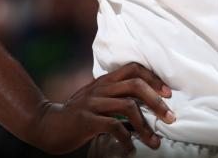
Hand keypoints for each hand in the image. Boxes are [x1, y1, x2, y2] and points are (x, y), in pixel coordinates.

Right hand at [29, 62, 175, 154]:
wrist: (46, 125)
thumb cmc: (77, 116)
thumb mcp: (97, 101)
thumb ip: (116, 99)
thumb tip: (144, 109)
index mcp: (104, 81)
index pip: (133, 68)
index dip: (153, 78)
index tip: (168, 93)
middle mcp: (100, 88)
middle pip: (135, 85)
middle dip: (157, 101)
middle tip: (170, 117)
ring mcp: (92, 103)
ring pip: (128, 106)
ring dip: (146, 125)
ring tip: (154, 141)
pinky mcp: (86, 120)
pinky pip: (113, 126)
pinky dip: (126, 138)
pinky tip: (131, 148)